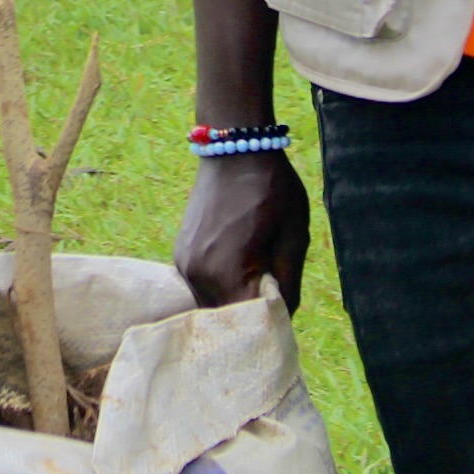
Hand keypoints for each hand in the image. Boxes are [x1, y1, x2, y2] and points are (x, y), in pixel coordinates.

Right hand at [174, 150, 309, 311]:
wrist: (234, 150)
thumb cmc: (272, 190)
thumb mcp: (293, 237)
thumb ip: (288, 284)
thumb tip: (283, 318)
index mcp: (226, 273)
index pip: (248, 322)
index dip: (270, 323)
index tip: (286, 314)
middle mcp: (197, 275)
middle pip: (227, 318)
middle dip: (250, 316)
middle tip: (275, 299)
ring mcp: (184, 265)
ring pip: (212, 304)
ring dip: (234, 302)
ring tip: (258, 282)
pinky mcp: (180, 255)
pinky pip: (202, 286)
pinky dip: (221, 287)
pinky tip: (240, 270)